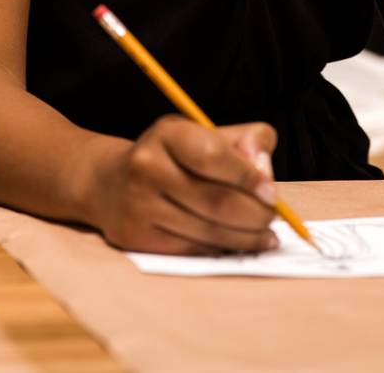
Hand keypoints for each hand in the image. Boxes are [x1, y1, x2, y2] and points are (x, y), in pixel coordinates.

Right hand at [87, 115, 280, 254]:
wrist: (111, 182)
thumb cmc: (174, 157)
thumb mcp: (207, 134)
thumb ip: (246, 142)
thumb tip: (265, 171)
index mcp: (167, 133)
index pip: (213, 155)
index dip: (248, 177)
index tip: (272, 194)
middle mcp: (146, 166)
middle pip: (215, 200)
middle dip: (255, 215)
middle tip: (272, 220)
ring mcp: (137, 204)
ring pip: (206, 230)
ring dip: (245, 238)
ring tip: (264, 236)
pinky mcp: (135, 236)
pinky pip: (191, 248)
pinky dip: (221, 249)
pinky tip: (236, 244)